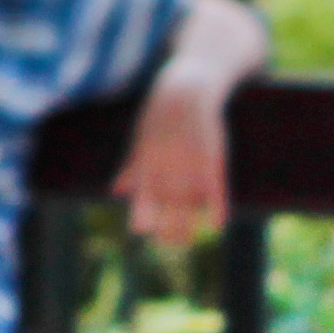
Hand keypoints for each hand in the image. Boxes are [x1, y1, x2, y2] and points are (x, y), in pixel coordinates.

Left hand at [115, 73, 230, 248]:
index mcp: (148, 158)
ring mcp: (191, 159)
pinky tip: (218, 224)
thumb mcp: (142, 138)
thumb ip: (133, 168)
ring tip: (186, 241)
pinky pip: (216, 186)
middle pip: (168, 203)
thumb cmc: (160, 114)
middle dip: (168, 226)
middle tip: (170, 244)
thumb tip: (115, 191)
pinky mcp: (213, 155)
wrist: (189, 88)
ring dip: (189, 223)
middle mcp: (168, 162)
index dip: (142, 212)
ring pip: (191, 200)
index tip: (141, 230)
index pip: (143, 192)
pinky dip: (218, 205)